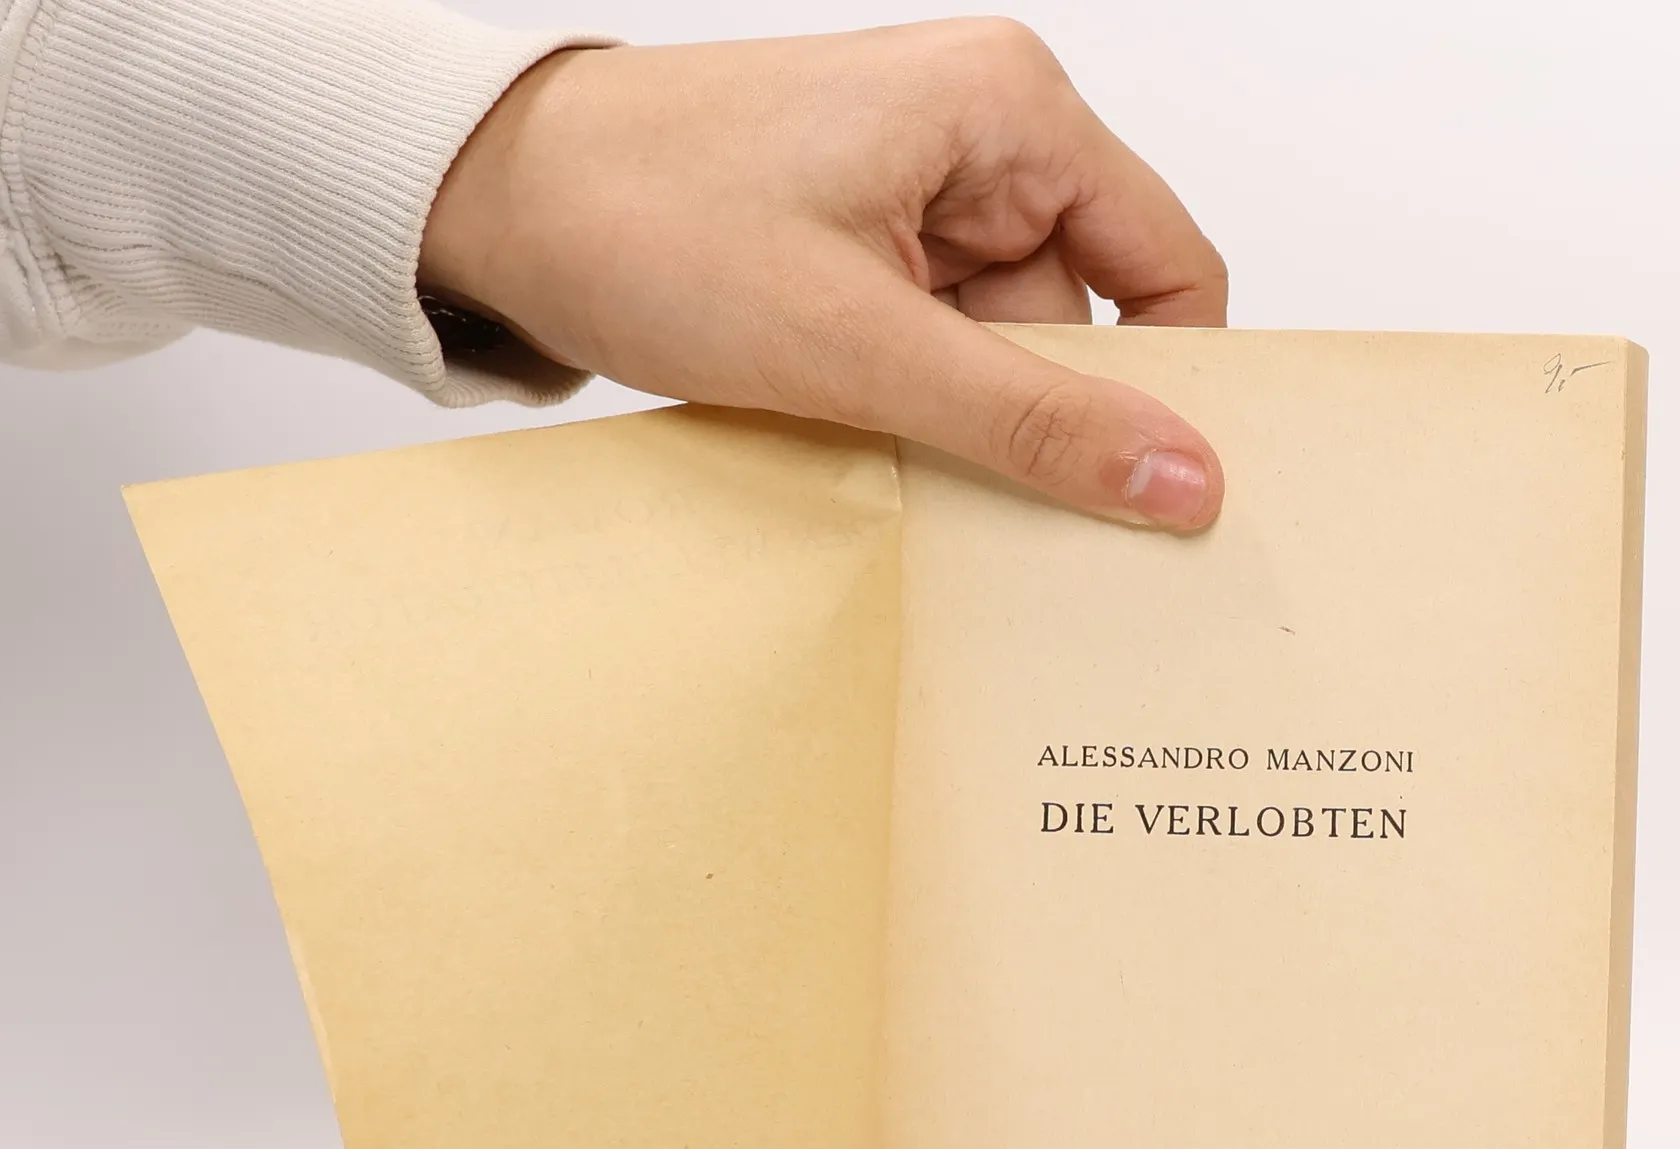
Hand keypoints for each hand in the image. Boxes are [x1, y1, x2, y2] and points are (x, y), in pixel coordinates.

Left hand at [420, 21, 1226, 528]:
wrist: (498, 205)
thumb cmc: (652, 221)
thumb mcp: (862, 343)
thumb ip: (1030, 419)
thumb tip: (1182, 478)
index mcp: (1012, 114)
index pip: (1168, 268)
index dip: (1171, 386)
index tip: (1152, 496)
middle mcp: (980, 141)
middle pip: (1078, 323)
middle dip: (1036, 418)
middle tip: (987, 504)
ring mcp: (917, 198)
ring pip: (998, 351)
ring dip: (954, 423)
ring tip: (873, 444)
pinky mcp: (863, 248)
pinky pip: (931, 351)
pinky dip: (905, 408)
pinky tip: (852, 432)